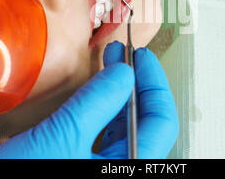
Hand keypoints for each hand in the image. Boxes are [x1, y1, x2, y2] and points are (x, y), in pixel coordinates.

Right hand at [0, 41, 177, 158]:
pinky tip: (95, 92)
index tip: (140, 56)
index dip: (154, 83)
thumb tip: (125, 72)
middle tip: (125, 55)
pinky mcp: (83, 165)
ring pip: (123, 127)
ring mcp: (103, 169)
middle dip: (135, 84)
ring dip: (118, 94)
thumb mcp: (63, 136)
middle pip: (145, 122)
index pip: (161, 121)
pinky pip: (103, 134)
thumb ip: (97, 102)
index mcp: (130, 168)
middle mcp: (123, 169)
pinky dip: (102, 109)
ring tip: (111, 66)